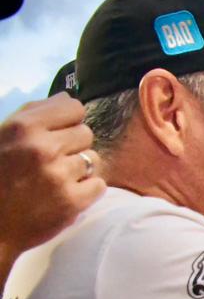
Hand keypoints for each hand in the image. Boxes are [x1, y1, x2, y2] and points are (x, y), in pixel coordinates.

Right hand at [0, 94, 104, 255]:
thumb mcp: (2, 135)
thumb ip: (34, 113)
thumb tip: (68, 97)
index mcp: (24, 127)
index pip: (73, 108)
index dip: (68, 120)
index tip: (58, 133)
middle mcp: (43, 148)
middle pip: (86, 134)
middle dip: (72, 146)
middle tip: (52, 161)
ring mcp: (59, 175)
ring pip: (93, 160)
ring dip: (79, 169)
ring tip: (56, 179)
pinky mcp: (72, 202)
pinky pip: (99, 185)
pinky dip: (86, 190)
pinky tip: (65, 194)